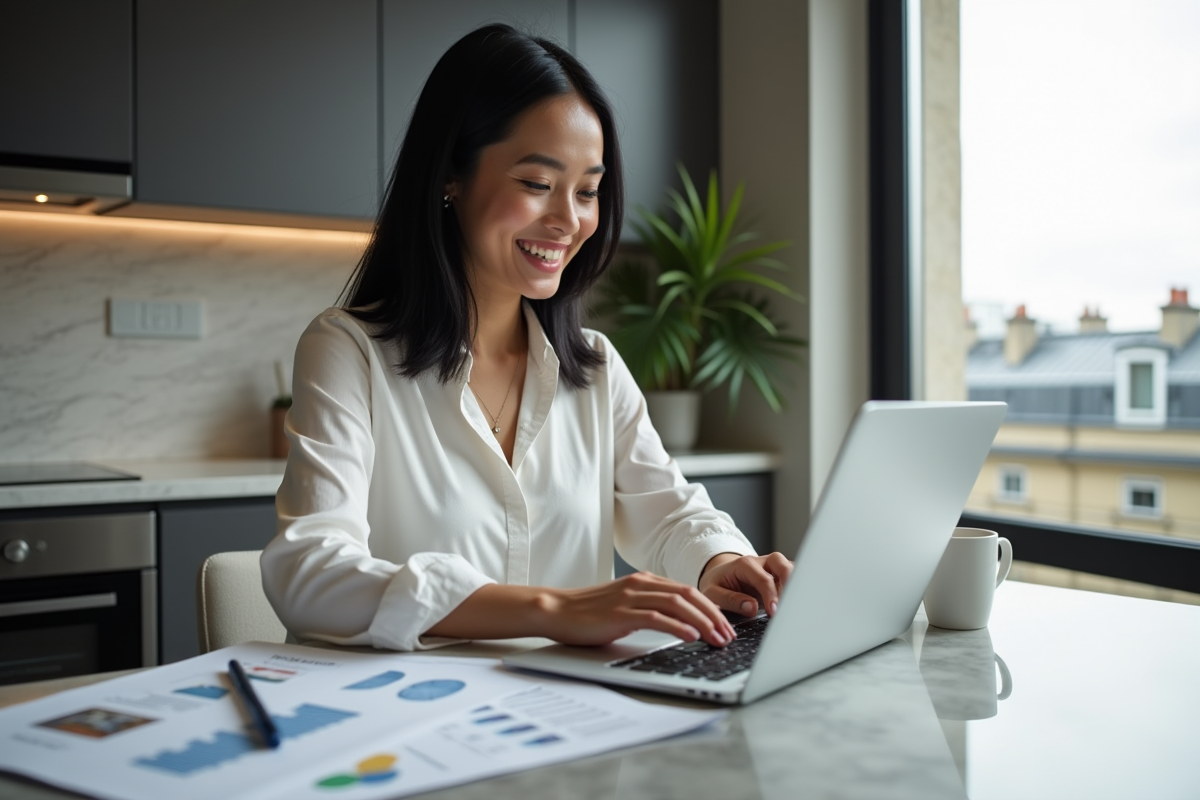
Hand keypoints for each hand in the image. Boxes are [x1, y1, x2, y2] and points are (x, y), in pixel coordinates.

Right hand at [535, 572, 736, 647]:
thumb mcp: (625, 606)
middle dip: (713, 615)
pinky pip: (657, 617)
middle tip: (729, 635)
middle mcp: (641, 584)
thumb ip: (649, 609)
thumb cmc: (588, 613)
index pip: (687, 590)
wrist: (557, 610)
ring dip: (702, 622)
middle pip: (689, 595)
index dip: (710, 608)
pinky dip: (678, 626)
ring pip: (678, 604)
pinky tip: (691, 636)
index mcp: (644, 581)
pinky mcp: (621, 613)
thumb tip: (679, 625)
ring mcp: (631, 597)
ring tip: (717, 639)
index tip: (725, 625)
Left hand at [698, 552, 793, 617]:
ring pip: (792, 570)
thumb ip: (730, 600)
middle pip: (783, 564)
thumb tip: (752, 608)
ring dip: (796, 586)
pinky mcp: (779, 577)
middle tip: (788, 607)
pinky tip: (796, 604)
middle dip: (789, 585)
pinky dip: (797, 589)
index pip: (763, 578)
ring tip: (794, 607)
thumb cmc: (716, 584)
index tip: (774, 612)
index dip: (771, 595)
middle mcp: (762, 563)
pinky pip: (793, 578)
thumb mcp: (712, 593)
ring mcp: (772, 568)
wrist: (718, 576)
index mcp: (744, 564)